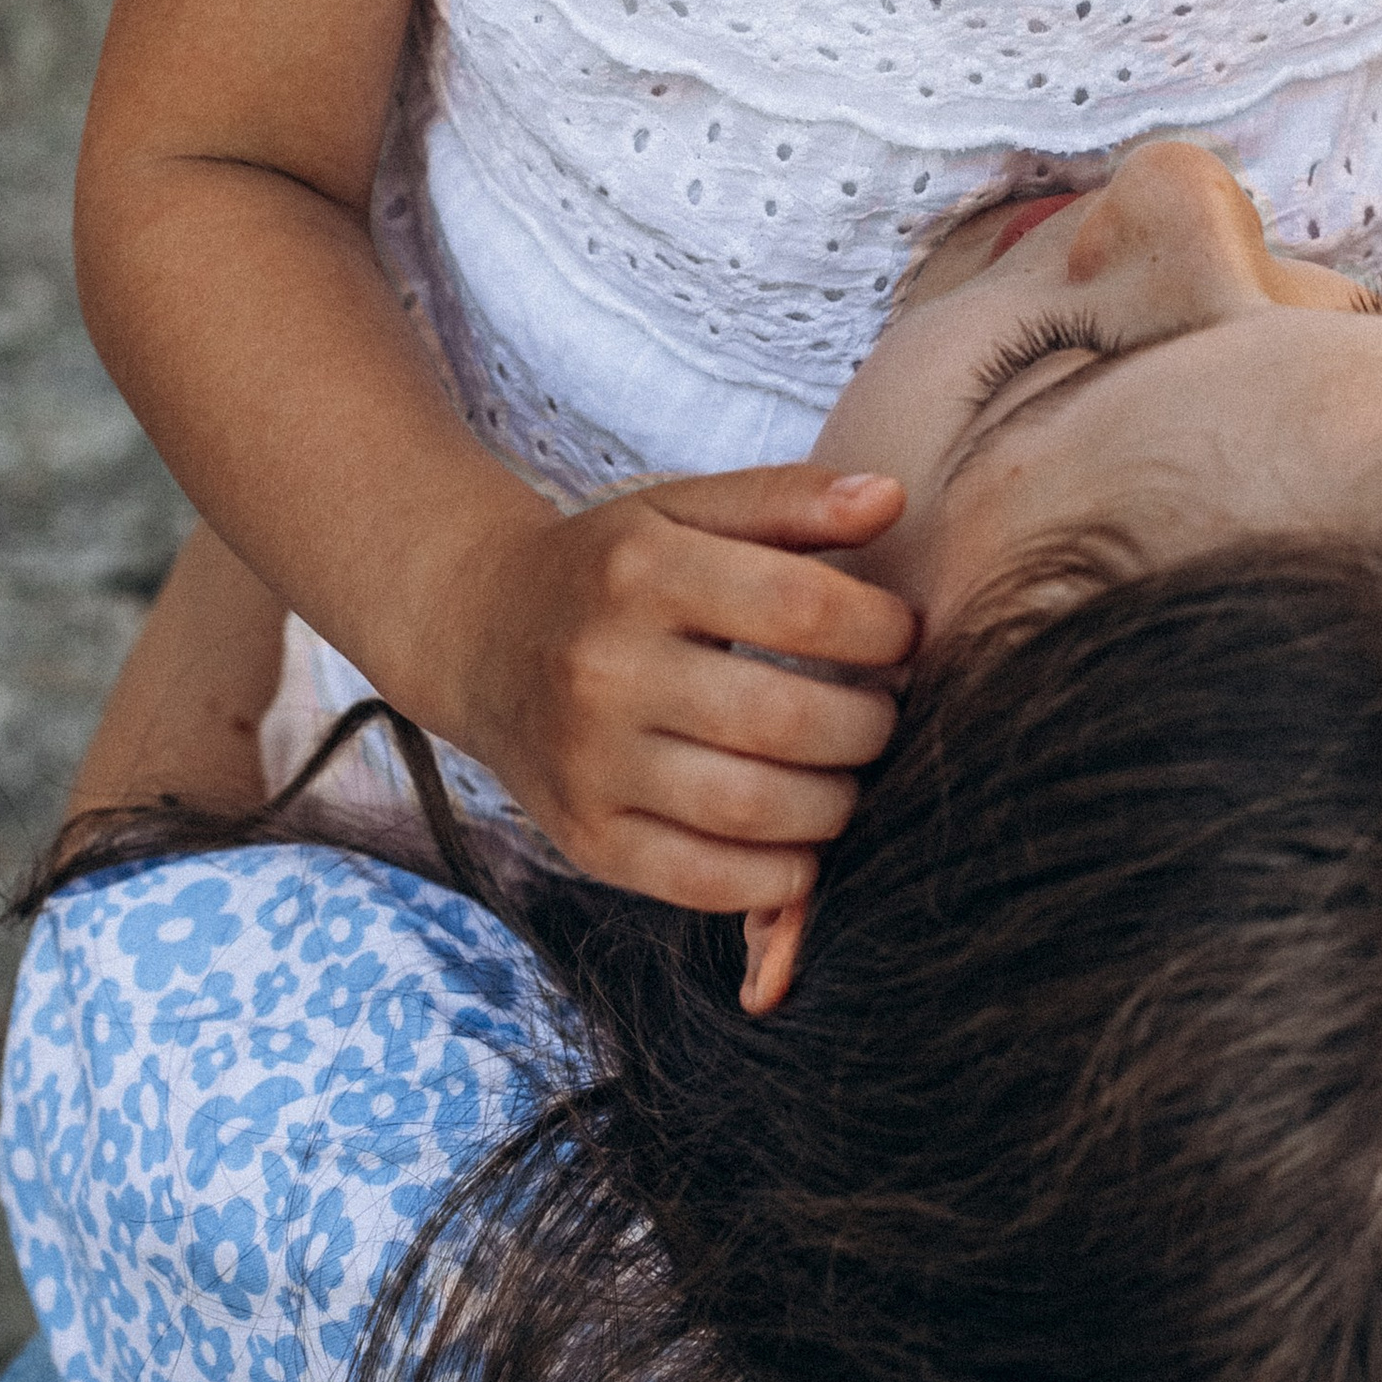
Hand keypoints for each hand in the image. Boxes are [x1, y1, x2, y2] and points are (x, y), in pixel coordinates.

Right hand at [431, 465, 915, 909]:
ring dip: (836, 805)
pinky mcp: (585, 839)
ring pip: (755, 810)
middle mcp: (605, 668)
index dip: (882, 631)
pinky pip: (704, 882)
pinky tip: (801, 841)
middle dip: (870, 725)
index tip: (901, 637)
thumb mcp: (684, 508)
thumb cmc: (611, 570)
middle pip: (787, 720)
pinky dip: (777, 877)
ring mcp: (589, 763)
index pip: (802, 608)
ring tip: (848, 775)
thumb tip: (892, 498)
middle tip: (884, 715)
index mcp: (641, 570)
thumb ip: (790, 499)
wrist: (479, 634)